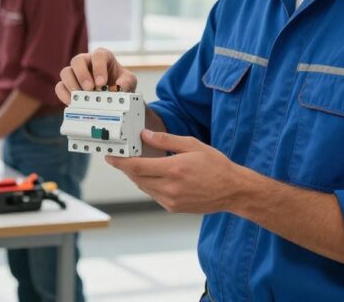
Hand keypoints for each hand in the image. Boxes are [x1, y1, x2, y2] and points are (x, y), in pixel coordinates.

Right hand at [56, 47, 137, 104]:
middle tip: (89, 89)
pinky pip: (59, 87)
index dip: (98, 68)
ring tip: (81, 97)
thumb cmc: (121, 83)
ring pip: (65, 72)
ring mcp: (75, 73)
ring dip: (71, 85)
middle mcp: (86, 62)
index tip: (101, 83)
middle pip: (77, 61)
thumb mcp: (129, 81)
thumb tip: (119, 88)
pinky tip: (73, 103)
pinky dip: (64, 95)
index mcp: (102, 57)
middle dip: (82, 75)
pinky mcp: (67, 85)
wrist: (115, 94)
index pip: (98, 56)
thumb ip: (126, 82)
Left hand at [106, 129, 240, 213]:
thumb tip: (146, 135)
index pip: (137, 166)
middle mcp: (169, 188)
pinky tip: (154, 176)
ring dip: (137, 176)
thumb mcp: (192, 145)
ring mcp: (171, 200)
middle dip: (127, 168)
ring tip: (136, 165)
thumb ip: (166, 141)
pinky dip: (149, 185)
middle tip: (121, 157)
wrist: (233, 191)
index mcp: (173, 170)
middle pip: (137, 178)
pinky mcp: (173, 208)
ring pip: (144, 187)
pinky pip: (154, 195)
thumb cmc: (215, 165)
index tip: (110, 157)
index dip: (120, 162)